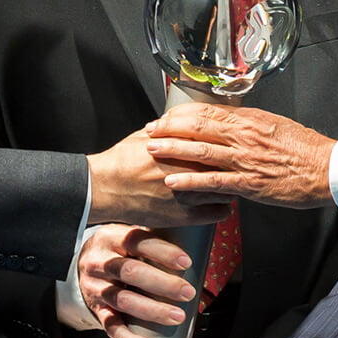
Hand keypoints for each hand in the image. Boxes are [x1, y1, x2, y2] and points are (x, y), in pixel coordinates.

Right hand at [79, 224, 195, 337]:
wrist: (83, 264)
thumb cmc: (117, 250)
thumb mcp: (128, 236)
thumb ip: (153, 240)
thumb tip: (196, 246)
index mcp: (112, 238)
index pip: (137, 241)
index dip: (162, 252)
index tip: (185, 262)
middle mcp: (100, 262)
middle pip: (130, 272)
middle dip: (162, 283)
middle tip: (187, 293)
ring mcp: (96, 288)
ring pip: (123, 300)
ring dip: (153, 310)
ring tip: (177, 316)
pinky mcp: (96, 310)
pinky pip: (111, 327)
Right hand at [87, 130, 231, 228]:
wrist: (104, 188)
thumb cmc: (121, 162)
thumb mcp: (144, 137)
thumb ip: (168, 129)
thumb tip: (182, 121)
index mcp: (178, 148)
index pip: (214, 143)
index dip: (224, 144)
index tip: (227, 145)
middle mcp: (186, 171)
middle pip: (224, 166)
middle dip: (231, 164)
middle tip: (233, 164)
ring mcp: (187, 195)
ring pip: (224, 190)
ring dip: (228, 186)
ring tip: (228, 183)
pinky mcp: (183, 216)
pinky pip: (217, 213)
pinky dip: (222, 208)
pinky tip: (220, 204)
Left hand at [144, 105, 336, 208]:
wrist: (327, 169)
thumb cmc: (305, 148)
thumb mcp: (276, 126)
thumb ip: (250, 125)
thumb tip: (230, 122)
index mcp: (250, 120)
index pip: (207, 111)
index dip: (182, 114)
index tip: (166, 117)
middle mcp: (244, 136)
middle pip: (198, 127)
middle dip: (170, 129)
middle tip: (150, 131)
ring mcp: (244, 159)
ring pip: (201, 151)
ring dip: (173, 150)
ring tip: (151, 150)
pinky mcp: (249, 183)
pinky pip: (214, 181)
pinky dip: (191, 180)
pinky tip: (173, 181)